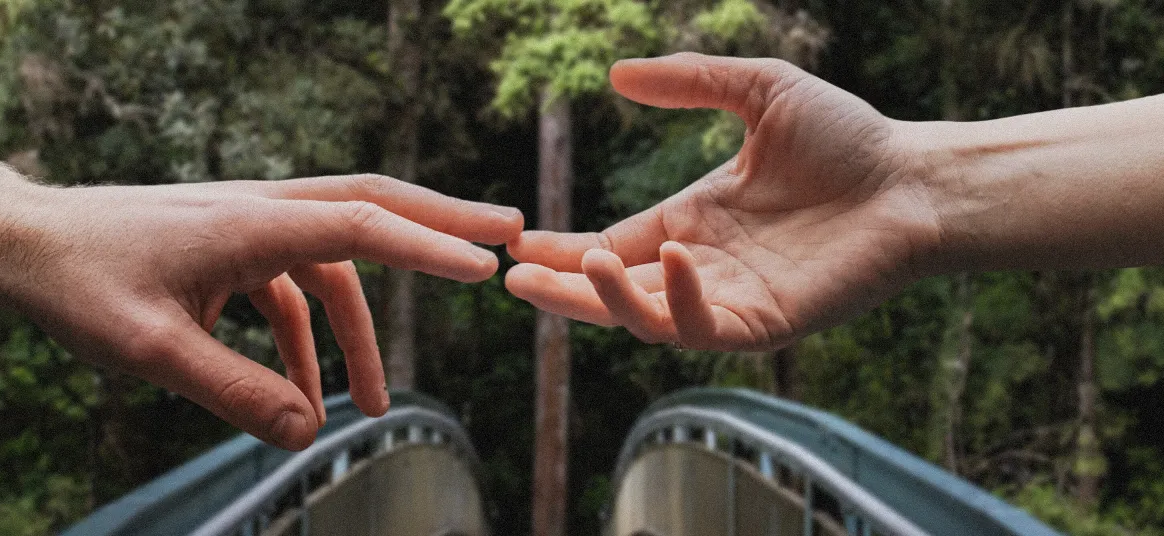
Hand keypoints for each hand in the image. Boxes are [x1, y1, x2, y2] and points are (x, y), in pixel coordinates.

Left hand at [0, 175, 520, 449]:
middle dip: (440, 224)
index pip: (359, 225)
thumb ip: (235, 393)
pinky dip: (308, 343)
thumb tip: (312, 432)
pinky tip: (304, 397)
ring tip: (377, 405)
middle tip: (507, 235)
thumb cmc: (81, 285)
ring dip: (361, 332)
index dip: (427, 244)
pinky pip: (294, 291)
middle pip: (372, 206)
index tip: (485, 265)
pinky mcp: (235, 249)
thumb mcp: (153, 351)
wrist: (26, 246)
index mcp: (249, 222)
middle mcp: (261, 211)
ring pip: (337, 263)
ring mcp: (250, 226)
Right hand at [506, 53, 939, 350]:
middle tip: (515, 278)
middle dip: (563, 290)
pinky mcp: (765, 322)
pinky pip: (706, 327)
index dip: (564, 250)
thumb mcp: (759, 91)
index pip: (612, 245)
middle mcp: (702, 266)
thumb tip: (617, 74)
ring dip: (608, 300)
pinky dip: (683, 301)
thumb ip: (690, 83)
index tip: (520, 242)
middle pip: (614, 291)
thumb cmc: (847, 138)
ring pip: (649, 319)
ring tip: (581, 264)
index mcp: (692, 221)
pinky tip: (673, 258)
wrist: (915, 178)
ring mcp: (731, 299)